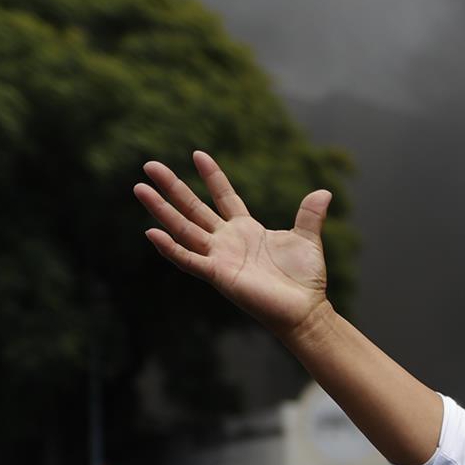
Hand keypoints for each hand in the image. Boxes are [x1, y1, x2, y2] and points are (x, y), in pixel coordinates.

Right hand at [134, 151, 333, 338]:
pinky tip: (151, 232)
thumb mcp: (307, 239)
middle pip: (193, 208)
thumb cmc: (305, 279)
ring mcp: (220, 257)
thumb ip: (309, 215)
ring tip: (140, 188)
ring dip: (161, 210)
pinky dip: (171, 248)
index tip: (198, 154)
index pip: (224, 196)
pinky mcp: (218, 275)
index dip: (212, 177)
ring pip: (184, 229)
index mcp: (246, 229)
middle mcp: (227, 241)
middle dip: (172, 187)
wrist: (306, 310)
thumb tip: (324, 191)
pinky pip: (189, 260)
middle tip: (149, 165)